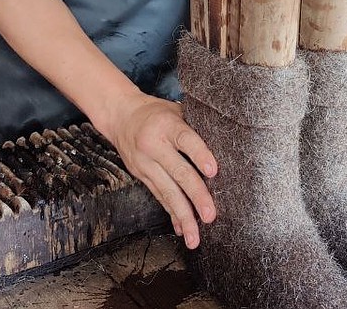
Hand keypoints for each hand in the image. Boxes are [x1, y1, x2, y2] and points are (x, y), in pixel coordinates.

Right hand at [95, 91, 217, 248]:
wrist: (121, 116)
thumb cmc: (157, 112)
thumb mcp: (175, 110)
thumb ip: (195, 126)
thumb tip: (225, 144)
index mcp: (167, 125)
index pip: (186, 140)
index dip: (200, 155)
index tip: (214, 171)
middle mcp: (154, 146)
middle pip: (179, 173)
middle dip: (196, 196)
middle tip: (210, 216)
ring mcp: (145, 164)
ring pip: (167, 192)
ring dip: (183, 216)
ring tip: (195, 237)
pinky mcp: (141, 176)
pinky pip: (159, 197)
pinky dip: (171, 214)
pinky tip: (181, 230)